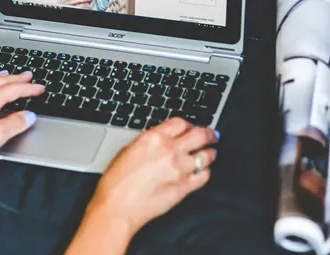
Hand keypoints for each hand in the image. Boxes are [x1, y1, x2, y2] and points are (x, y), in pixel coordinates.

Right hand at [87, 118, 218, 233]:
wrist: (117, 207)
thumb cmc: (117, 182)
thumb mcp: (129, 150)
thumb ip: (150, 143)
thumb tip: (163, 141)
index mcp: (154, 138)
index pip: (180, 123)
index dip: (188, 125)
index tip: (191, 128)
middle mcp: (169, 150)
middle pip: (200, 134)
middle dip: (209, 134)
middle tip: (213, 135)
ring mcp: (179, 169)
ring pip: (206, 155)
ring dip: (210, 153)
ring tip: (210, 153)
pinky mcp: (184, 187)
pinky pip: (204, 176)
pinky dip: (205, 172)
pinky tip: (202, 172)